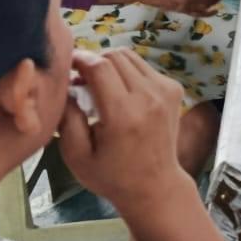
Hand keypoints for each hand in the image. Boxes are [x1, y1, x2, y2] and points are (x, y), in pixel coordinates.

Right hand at [57, 50, 190, 210]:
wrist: (154, 185)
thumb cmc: (110, 176)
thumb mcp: (77, 155)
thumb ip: (67, 119)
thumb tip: (66, 86)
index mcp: (123, 115)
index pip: (100, 67)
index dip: (80, 59)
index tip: (66, 64)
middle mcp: (148, 98)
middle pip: (115, 56)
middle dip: (93, 60)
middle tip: (79, 77)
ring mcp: (165, 91)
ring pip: (131, 57)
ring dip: (110, 63)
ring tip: (97, 84)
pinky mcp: (174, 90)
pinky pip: (144, 67)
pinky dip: (127, 71)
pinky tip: (118, 91)